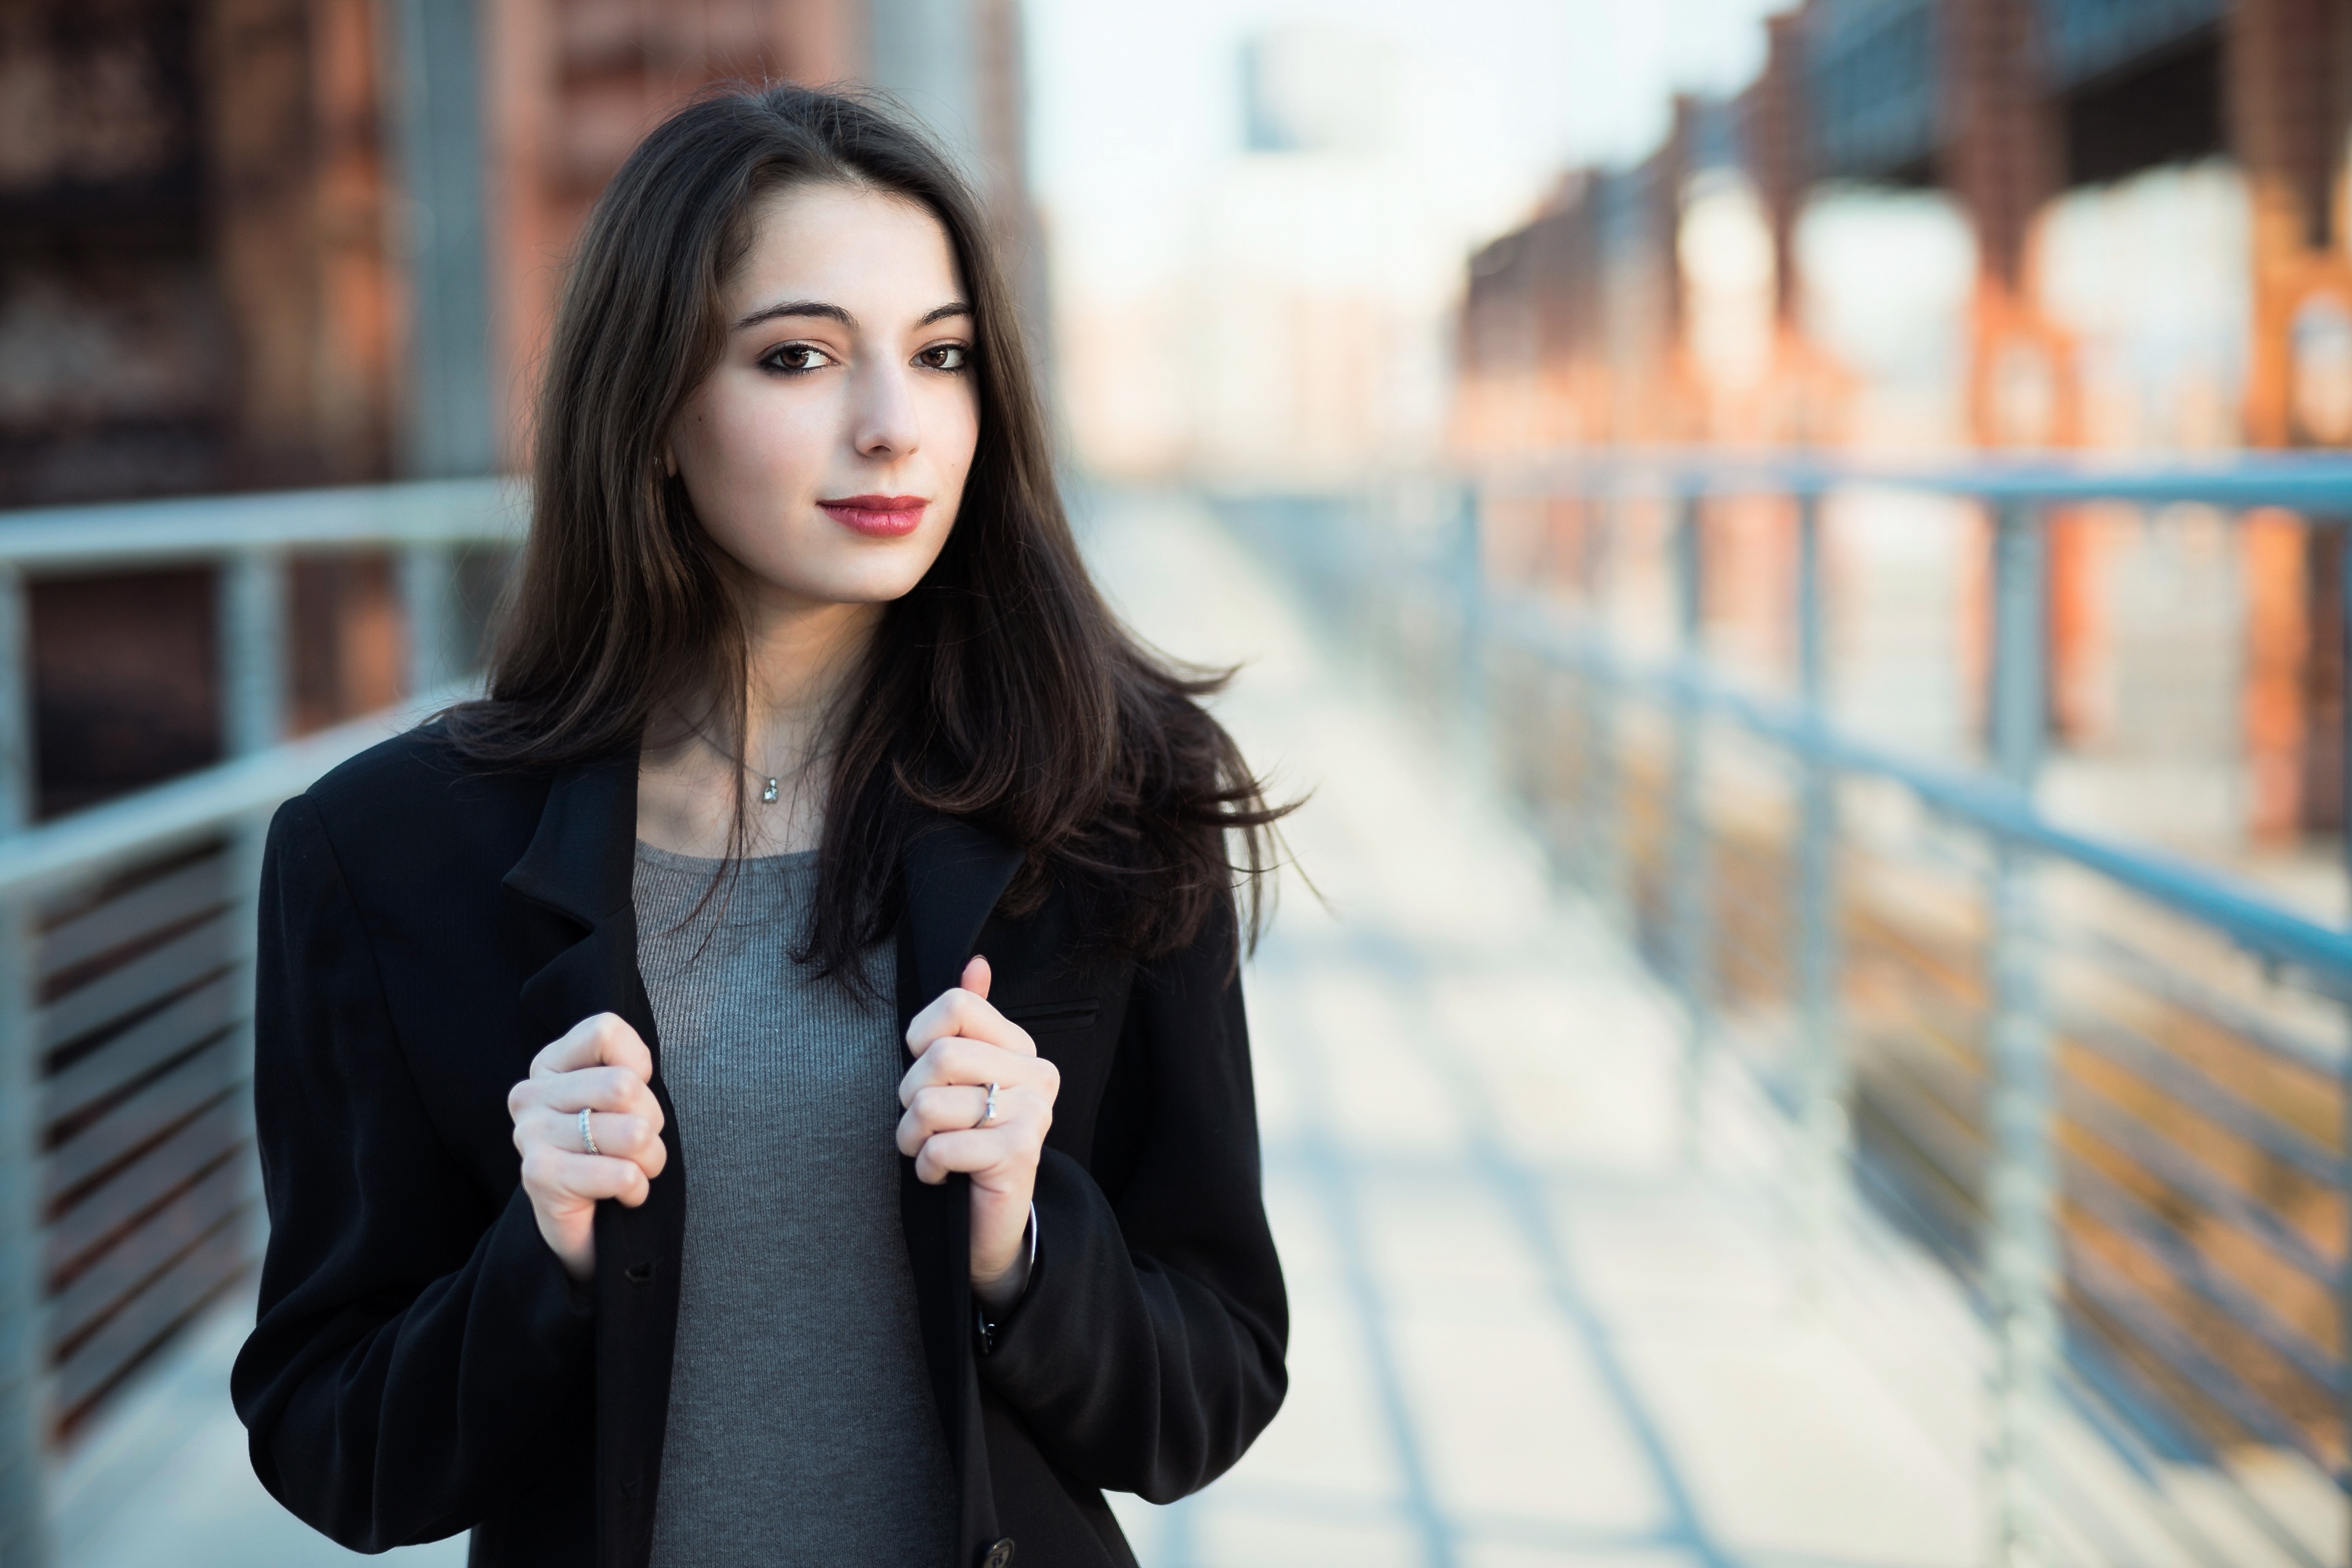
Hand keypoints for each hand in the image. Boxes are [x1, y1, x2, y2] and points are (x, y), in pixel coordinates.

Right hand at [508, 1012, 668, 1281]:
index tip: (628, 1098)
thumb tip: (636, 1073)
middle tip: (636, 1144)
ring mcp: (530, 1134)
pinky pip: (622, 1174)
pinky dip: (637, 1190)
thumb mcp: (622, 1099)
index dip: (639, 1065)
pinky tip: (620, 1196)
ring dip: (650, 1159)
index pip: (605, 1030)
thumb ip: (626, 1067)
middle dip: (651, 1120)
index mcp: (549, 1064)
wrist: (585, 1228)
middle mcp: (530, 1094)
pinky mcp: (539, 1176)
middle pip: (625, 1085)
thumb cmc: (612, 1153)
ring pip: (633, 1132)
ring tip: (631, 1170)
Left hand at [898, 956, 1059, 1308]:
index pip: (957, 1006)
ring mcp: (1034, 1114)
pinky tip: (940, 1174)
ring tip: (925, 1150)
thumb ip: (969, 1020)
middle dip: (909, 1095)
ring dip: (910, 1135)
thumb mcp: (962, 1079)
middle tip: (918, 1122)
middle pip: (941, 1055)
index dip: (920, 1037)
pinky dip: (926, 1166)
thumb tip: (975, 962)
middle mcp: (1037, 1075)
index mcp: (1021, 1049)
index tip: (923, 1071)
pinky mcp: (1020, 1154)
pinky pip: (943, 1145)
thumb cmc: (967, 1143)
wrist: (992, 1224)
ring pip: (933, 1103)